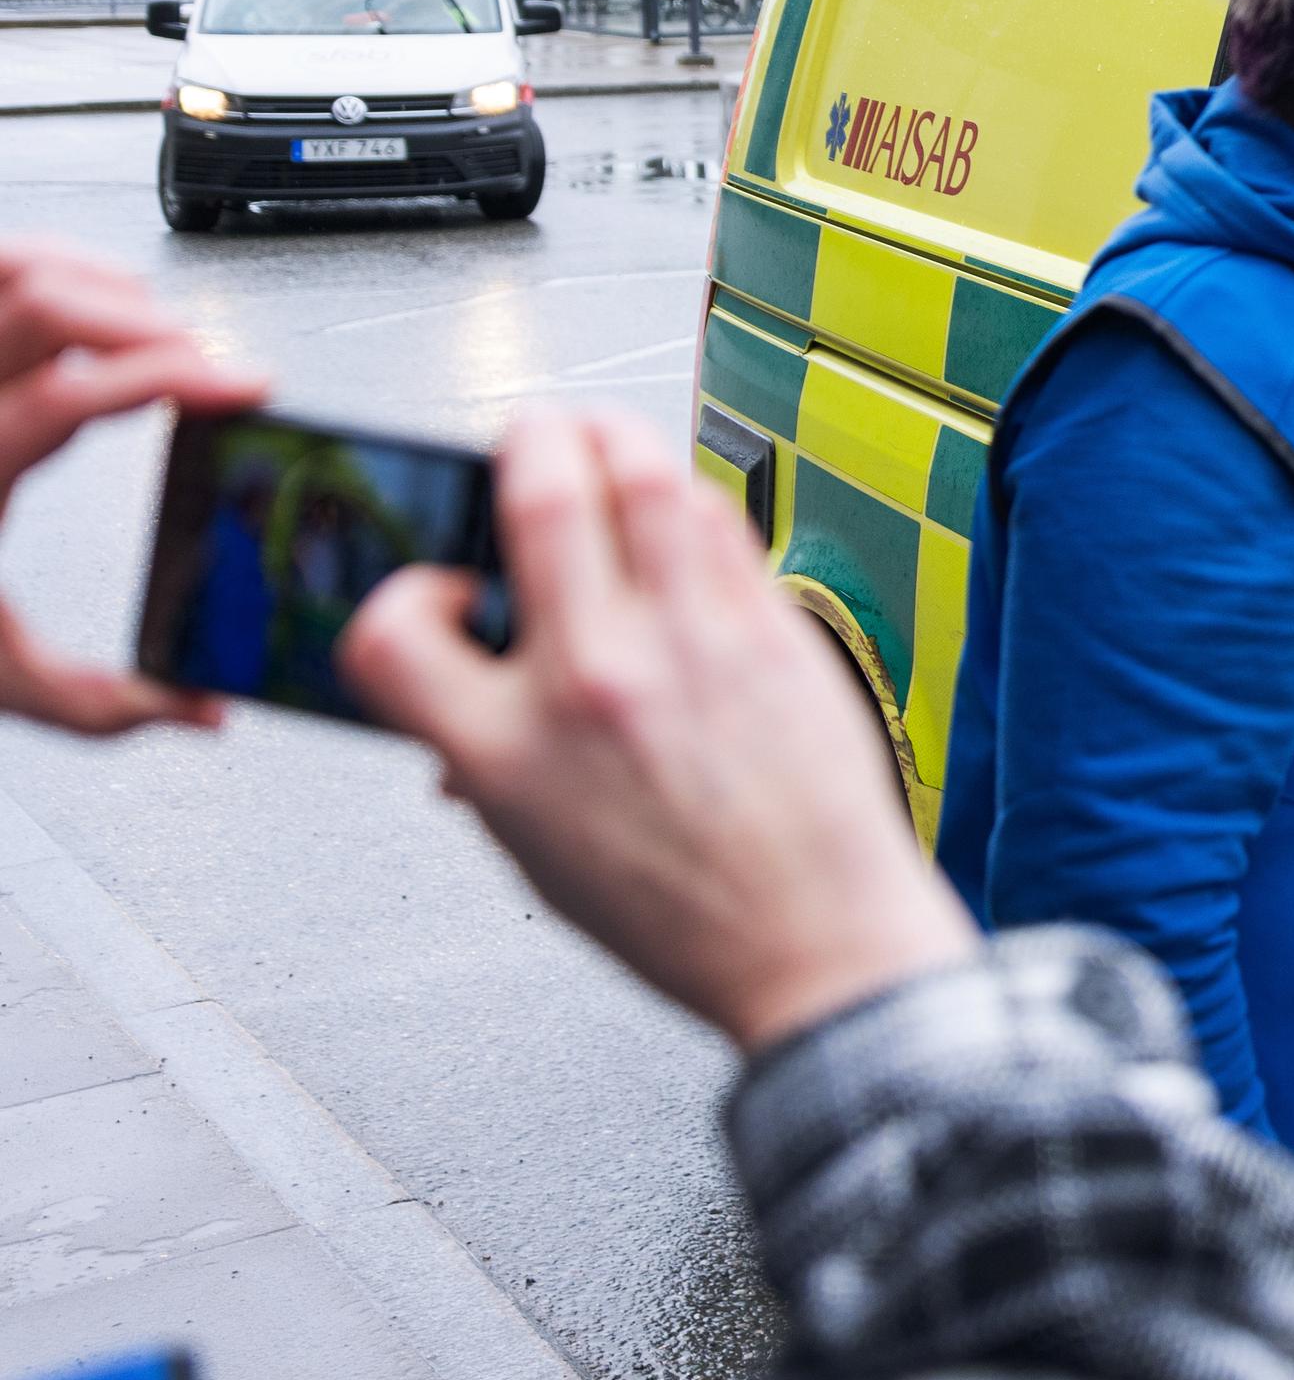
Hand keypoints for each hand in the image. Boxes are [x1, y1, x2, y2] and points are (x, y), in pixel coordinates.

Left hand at [0, 240, 263, 734]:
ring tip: (161, 331)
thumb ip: (96, 703)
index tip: (244, 386)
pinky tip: (94, 310)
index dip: (173, 377)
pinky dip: (56, 271)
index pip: (74, 394)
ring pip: (17, 264)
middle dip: (153, 323)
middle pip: (49, 304)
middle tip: (214, 364)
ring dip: (103, 286)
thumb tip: (197, 707)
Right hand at [340, 408, 977, 1051]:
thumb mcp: (533, 847)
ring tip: (602, 443)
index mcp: (508, 752)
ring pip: (647, 473)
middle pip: (540, 490)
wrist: (814, 944)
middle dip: (527, 438)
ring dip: (614, 435)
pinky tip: (678, 513)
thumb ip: (489, 751)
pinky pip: (722, 522)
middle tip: (529, 442)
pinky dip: (686, 495)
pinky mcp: (772, 632)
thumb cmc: (682, 914)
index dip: (401, 593)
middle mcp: (596, 680)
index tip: (438, 592)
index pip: (393, 628)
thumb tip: (472, 684)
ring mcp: (691, 646)